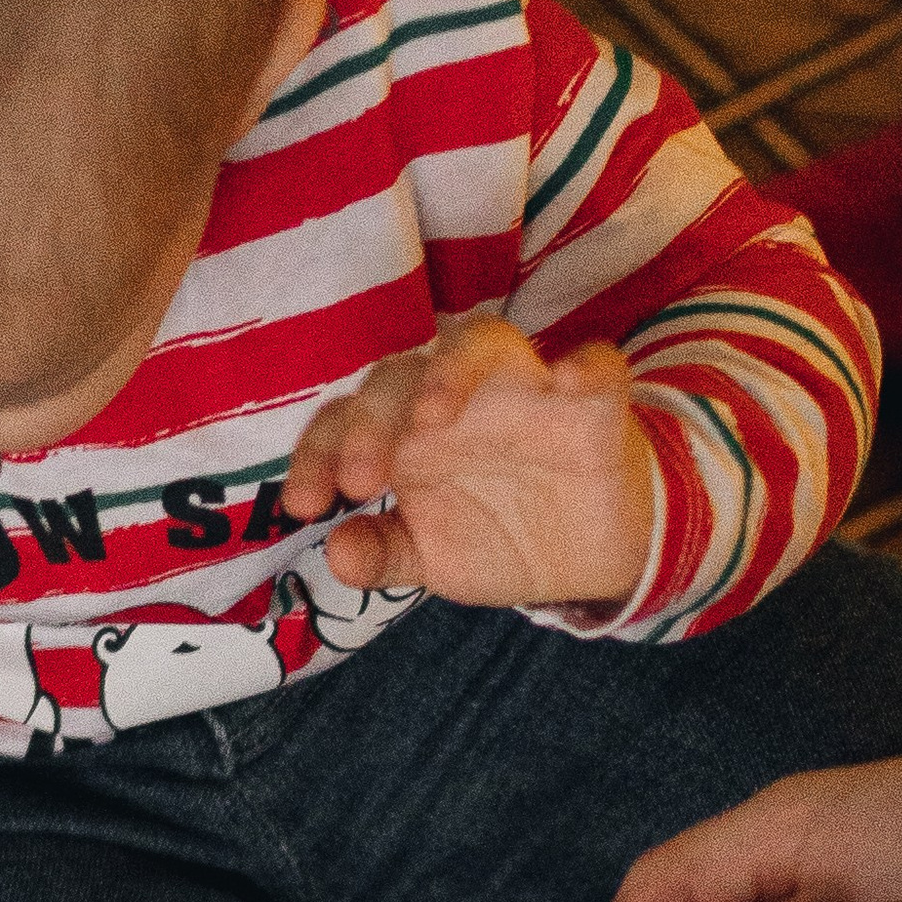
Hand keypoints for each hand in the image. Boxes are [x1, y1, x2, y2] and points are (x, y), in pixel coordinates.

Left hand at [282, 314, 654, 606]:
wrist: (588, 560)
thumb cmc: (497, 536)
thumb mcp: (433, 558)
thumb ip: (384, 554)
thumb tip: (336, 554)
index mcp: (407, 435)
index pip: (346, 420)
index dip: (317, 454)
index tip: (306, 505)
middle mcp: (458, 400)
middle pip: (402, 375)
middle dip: (371, 421)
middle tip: (359, 480)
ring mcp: (525, 393)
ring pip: (483, 341)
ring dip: (452, 369)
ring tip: (432, 414)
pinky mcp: (593, 404)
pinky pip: (595, 365)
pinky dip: (584, 366)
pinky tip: (566, 382)